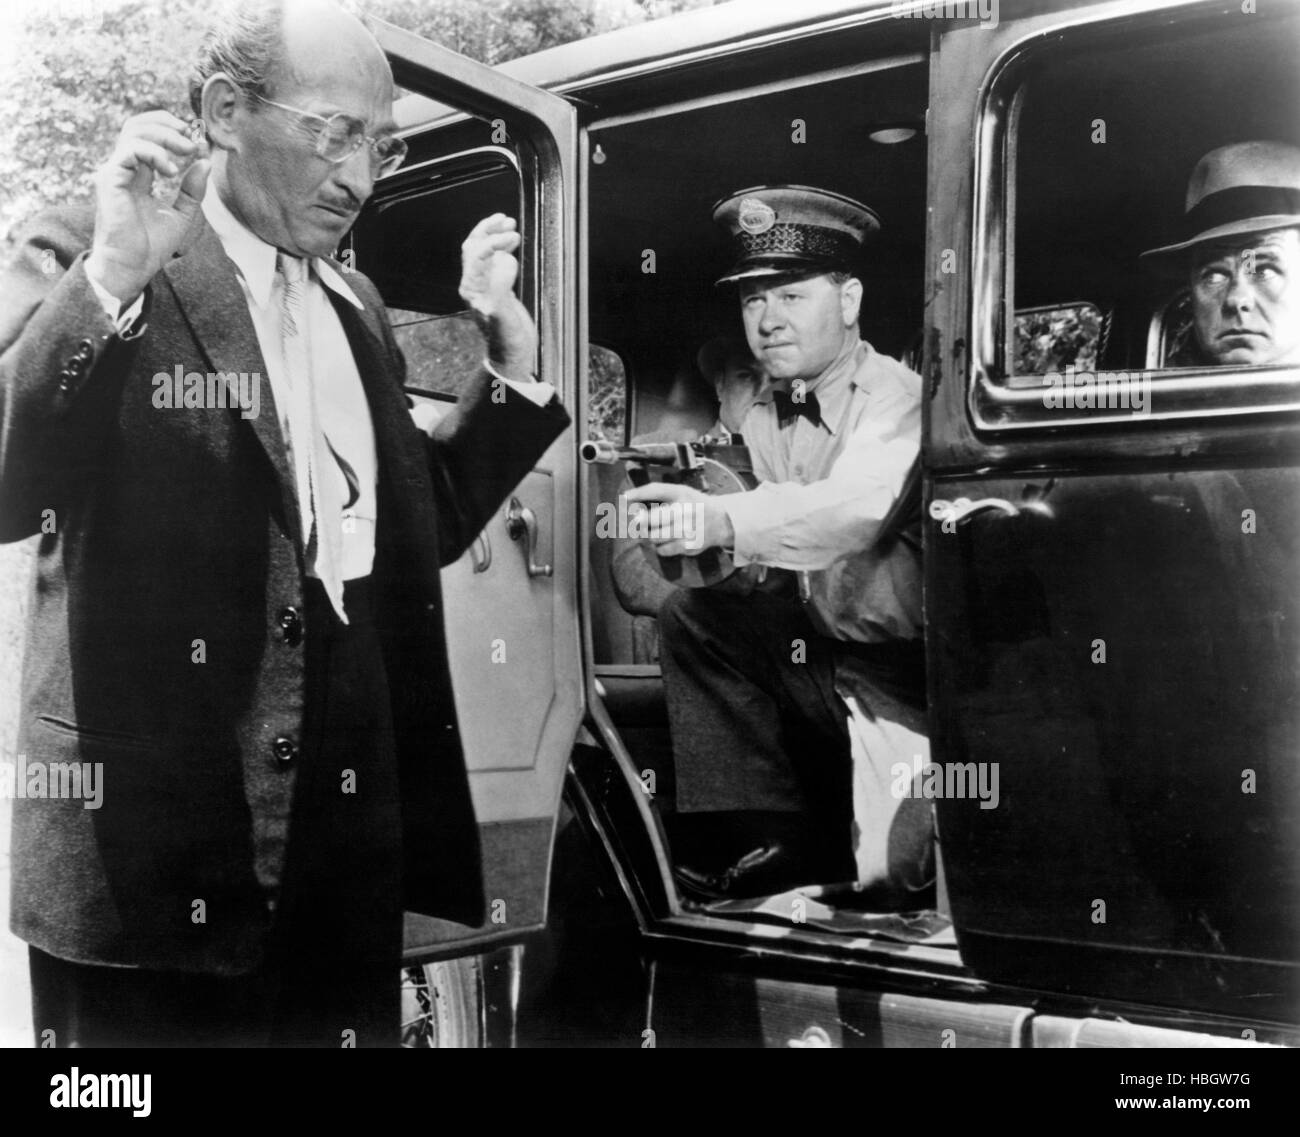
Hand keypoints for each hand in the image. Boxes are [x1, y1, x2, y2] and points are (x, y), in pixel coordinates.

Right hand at [85, 111, 209, 303]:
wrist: (132, 267)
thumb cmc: (151, 246)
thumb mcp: (182, 214)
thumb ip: (193, 190)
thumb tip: (205, 162)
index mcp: (138, 174)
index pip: (149, 136)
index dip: (173, 132)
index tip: (198, 144)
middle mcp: (124, 168)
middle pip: (138, 126)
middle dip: (168, 125)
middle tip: (194, 140)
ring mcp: (115, 171)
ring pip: (133, 131)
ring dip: (166, 135)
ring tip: (188, 151)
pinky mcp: (110, 179)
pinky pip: (131, 150)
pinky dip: (155, 153)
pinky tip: (172, 170)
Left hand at [459, 213, 536, 381]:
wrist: (511, 357)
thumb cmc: (506, 341)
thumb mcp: (503, 316)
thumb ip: (500, 289)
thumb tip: (505, 262)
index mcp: (472, 288)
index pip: (477, 254)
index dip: (494, 242)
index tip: (514, 236)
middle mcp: (475, 283)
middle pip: (474, 247)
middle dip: (488, 231)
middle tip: (506, 220)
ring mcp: (486, 285)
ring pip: (484, 251)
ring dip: (494, 235)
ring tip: (509, 224)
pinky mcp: (497, 288)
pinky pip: (495, 261)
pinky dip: (502, 248)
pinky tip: (513, 243)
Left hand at [622, 482, 735, 556]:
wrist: (720, 521)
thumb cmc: (692, 505)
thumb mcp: (681, 492)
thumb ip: (658, 494)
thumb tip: (627, 499)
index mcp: (682, 493)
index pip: (657, 490)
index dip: (638, 493)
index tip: (625, 497)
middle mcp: (685, 510)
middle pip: (651, 519)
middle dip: (638, 521)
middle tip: (636, 522)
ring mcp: (688, 529)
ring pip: (654, 537)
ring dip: (649, 535)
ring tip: (653, 532)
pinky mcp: (689, 546)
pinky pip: (662, 550)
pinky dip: (659, 547)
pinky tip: (665, 541)